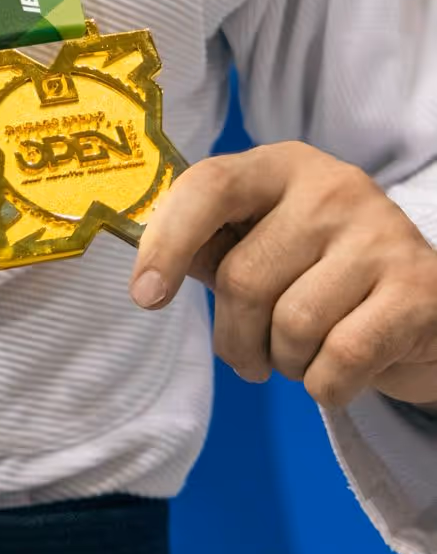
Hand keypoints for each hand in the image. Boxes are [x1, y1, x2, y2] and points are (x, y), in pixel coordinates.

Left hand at [130, 141, 436, 410]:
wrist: (427, 309)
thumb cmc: (325, 276)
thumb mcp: (266, 244)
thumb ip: (210, 246)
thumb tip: (145, 269)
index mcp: (283, 166)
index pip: (209, 186)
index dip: (167, 242)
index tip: (145, 296)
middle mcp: (333, 187)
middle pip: (243, 277)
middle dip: (237, 338)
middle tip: (253, 354)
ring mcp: (380, 234)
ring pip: (291, 325)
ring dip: (286, 364)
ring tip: (304, 355)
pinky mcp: (416, 290)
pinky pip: (339, 361)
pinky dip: (326, 387)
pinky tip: (340, 373)